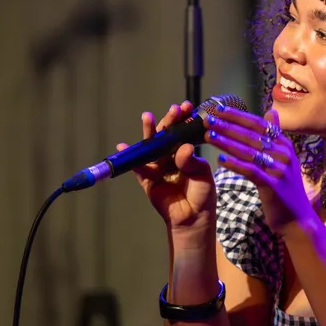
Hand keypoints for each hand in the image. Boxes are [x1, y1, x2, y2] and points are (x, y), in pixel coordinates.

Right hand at [124, 102, 215, 235]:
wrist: (193, 218)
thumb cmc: (202, 194)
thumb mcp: (201, 174)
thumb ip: (190, 161)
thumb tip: (182, 148)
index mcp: (186, 154)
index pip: (182, 133)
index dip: (183, 120)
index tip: (186, 107)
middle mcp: (171, 158)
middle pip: (166, 137)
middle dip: (168, 122)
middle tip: (173, 109)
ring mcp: (158, 168)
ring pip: (151, 148)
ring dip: (149, 133)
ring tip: (147, 117)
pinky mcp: (148, 181)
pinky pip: (138, 168)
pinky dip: (131, 159)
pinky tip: (123, 146)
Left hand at [205, 106, 312, 233]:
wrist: (297, 218)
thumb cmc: (285, 189)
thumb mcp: (283, 159)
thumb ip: (275, 136)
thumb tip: (271, 111)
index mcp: (285, 145)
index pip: (259, 124)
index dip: (238, 116)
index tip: (219, 108)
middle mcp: (284, 154)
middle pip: (252, 135)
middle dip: (228, 126)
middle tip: (208, 119)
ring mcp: (279, 169)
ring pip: (249, 151)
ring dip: (227, 142)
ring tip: (208, 136)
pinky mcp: (273, 185)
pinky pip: (251, 171)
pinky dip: (235, 164)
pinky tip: (220, 160)